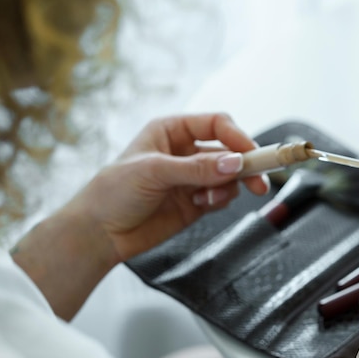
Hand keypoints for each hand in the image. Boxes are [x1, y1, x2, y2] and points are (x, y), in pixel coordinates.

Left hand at [68, 113, 269, 260]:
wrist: (99, 233)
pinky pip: (221, 196)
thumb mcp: (155, 172)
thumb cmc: (113, 192)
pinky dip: (219, 200)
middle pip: (228, 151)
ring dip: (228, 187)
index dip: (237, 137)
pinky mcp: (195, 202)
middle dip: (244, 165)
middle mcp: (184, 152)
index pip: (216, 124)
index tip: (251, 154)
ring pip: (228, 175)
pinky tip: (201, 205)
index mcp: (171, 131)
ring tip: (209, 199)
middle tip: (259, 182)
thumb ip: (197, 168)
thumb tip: (235, 163)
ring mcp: (191, 178)